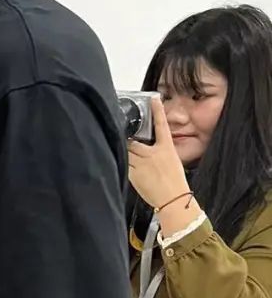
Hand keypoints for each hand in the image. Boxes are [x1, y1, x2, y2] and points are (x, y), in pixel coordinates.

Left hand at [127, 95, 188, 212]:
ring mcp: (143, 164)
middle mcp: (153, 153)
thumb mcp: (172, 161)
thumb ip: (158, 152)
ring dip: (124, 152)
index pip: (161, 125)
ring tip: (124, 153)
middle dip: (128, 140)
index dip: (157, 111)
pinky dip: (122, 164)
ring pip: (127, 152)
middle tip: (126, 140)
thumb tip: (146, 148)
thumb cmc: (174, 182)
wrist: (173, 199)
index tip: (154, 99)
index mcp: (166, 148)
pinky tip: (124, 166)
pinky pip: (124, 165)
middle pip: (134, 141)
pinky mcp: (134, 174)